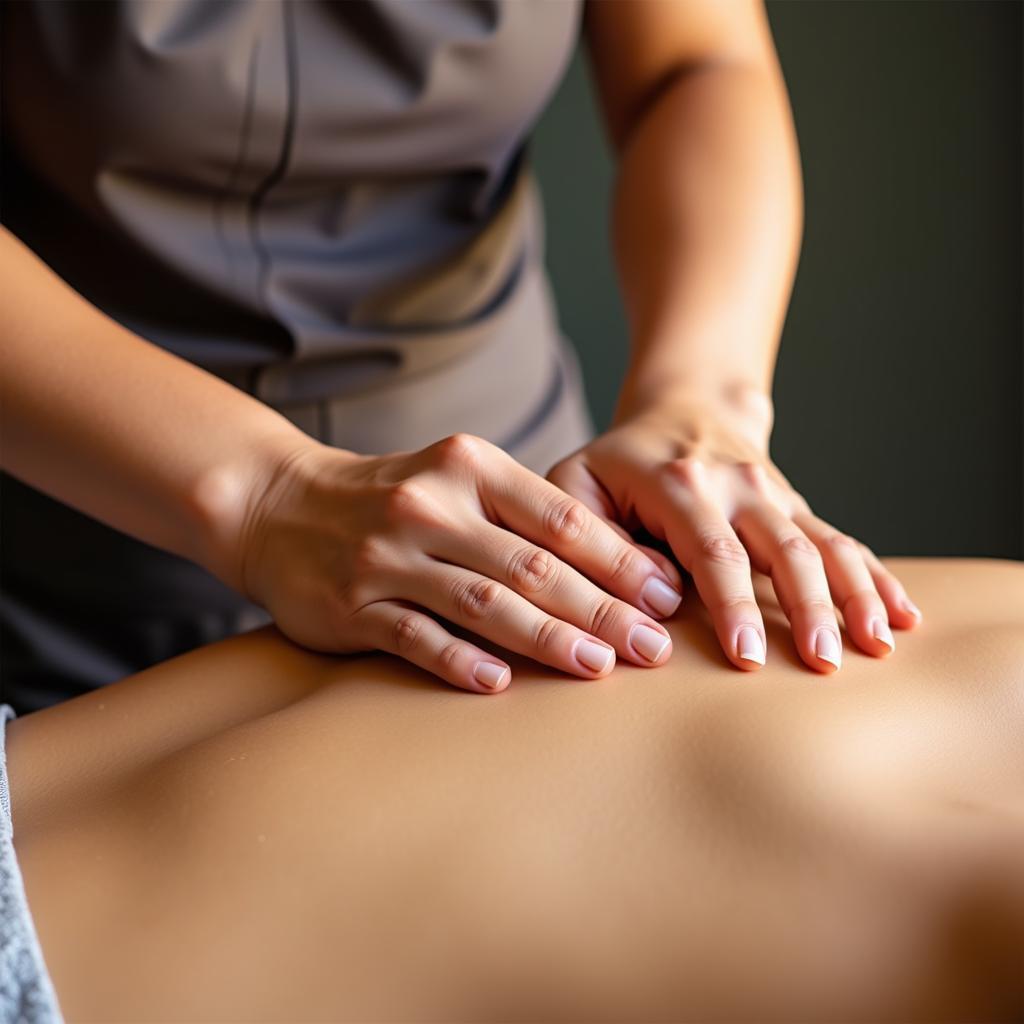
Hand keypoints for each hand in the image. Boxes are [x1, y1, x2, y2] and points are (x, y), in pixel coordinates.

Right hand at [232, 433, 684, 693]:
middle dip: (601, 609)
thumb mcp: (457, 480)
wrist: (279, 504)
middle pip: (532, 565)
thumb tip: (619, 570)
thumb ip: (524, 516)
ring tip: (599, 666)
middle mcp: (430, 505)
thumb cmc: (393, 497)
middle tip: (653, 649)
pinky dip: (458, 659)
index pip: (560, 517)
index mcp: (469, 467)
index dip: (619, 560)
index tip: (666, 596)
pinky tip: (500, 683)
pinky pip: (414, 637)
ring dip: (546, 638)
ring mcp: (387, 555)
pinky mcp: (351, 604)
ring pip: (482, 602)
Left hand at [547, 394, 921, 673]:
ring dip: (855, 595)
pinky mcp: (797, 510)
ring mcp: (776, 496)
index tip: (748, 657)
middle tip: (821, 664)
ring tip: (878, 644)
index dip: (732, 605)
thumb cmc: (616, 463)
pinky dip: (877, 579)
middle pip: (785, 548)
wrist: (682, 408)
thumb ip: (592, 536)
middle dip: (807, 608)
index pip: (713, 549)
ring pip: (826, 544)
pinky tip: (904, 616)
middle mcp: (739, 485)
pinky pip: (844, 542)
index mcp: (680, 481)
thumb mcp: (577, 483)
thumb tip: (650, 593)